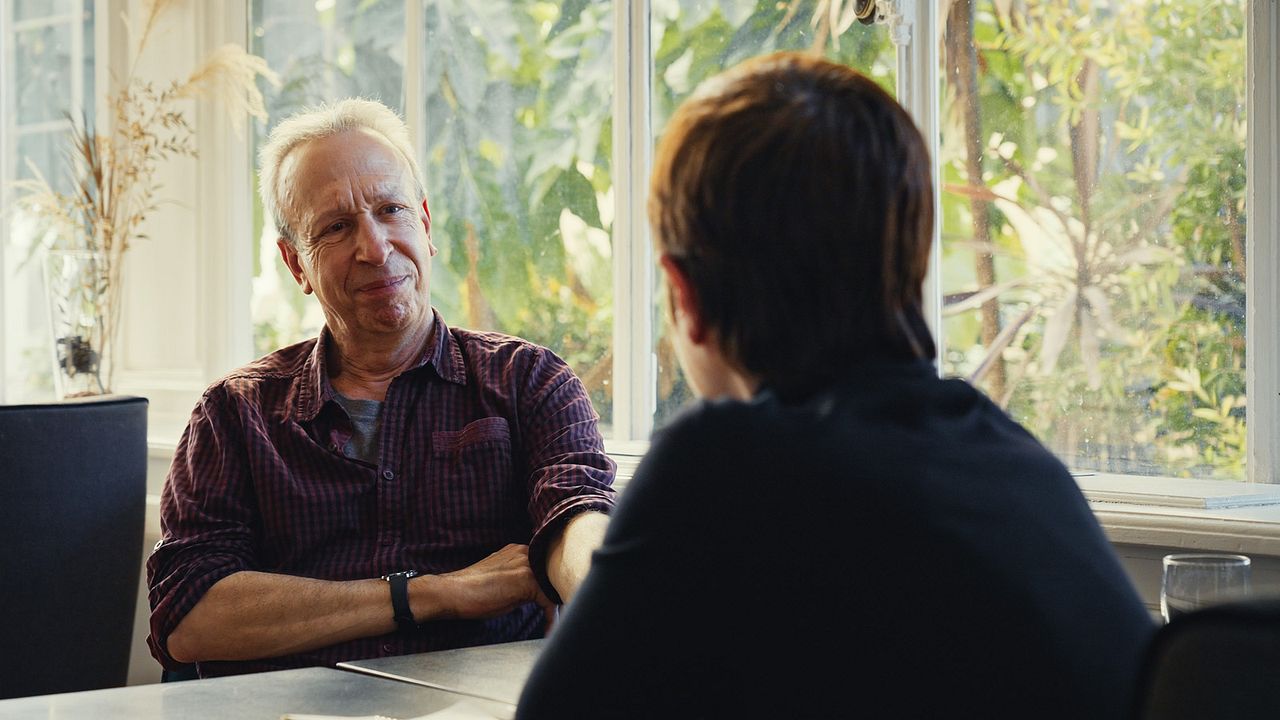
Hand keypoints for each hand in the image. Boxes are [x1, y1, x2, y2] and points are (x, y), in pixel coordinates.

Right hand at [421, 543, 552, 620]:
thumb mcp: (501, 579)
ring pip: (555, 586)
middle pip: (555, 574)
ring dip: (559, 607)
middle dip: (560, 595)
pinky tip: (549, 631)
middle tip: (566, 617)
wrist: (450, 593)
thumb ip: (520, 579)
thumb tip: (538, 593)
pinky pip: (549, 602)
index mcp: (520, 551)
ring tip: (560, 625)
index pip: (547, 567)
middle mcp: (526, 553)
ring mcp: (526, 564)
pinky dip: (552, 619)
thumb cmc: (472, 592)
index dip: (554, 587)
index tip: (560, 603)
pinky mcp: (526, 580)